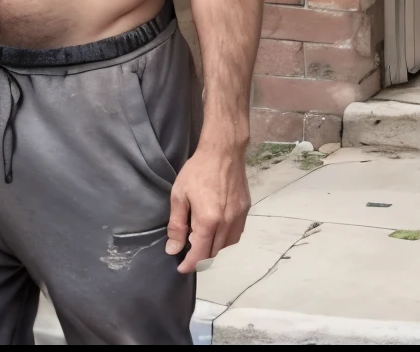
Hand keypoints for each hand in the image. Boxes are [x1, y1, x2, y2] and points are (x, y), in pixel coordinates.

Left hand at [165, 142, 249, 273]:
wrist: (224, 151)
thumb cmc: (197, 171)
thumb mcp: (179, 196)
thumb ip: (177, 225)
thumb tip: (174, 249)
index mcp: (209, 220)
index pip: (200, 254)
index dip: (189, 264)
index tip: (181, 268)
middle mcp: (227, 223)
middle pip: (214, 252)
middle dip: (200, 256)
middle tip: (186, 249)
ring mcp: (239, 217)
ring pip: (226, 245)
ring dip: (213, 248)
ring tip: (200, 238)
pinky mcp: (246, 210)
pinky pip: (236, 233)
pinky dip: (225, 238)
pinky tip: (215, 229)